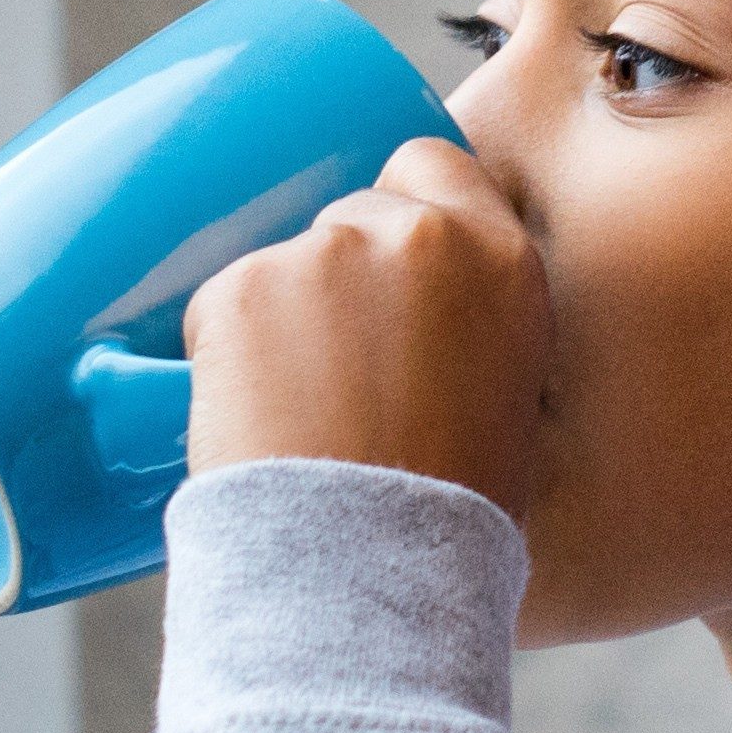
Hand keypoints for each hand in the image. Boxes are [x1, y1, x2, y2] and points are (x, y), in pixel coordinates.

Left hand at [182, 139, 545, 519]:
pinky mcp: (238, 290)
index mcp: (499, 259)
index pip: (432, 162)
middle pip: (351, 214)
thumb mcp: (509, 398)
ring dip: (279, 321)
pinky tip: (255, 422)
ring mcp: (320, 255)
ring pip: (282, 266)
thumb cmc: (448, 516)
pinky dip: (225, 358)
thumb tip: (417, 316)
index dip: (402, 211)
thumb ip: (471, 324)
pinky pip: (222, 308)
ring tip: (298, 418)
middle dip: (337, 278)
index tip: (385, 267)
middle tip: (335, 374)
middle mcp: (415, 235)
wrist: (367, 570)